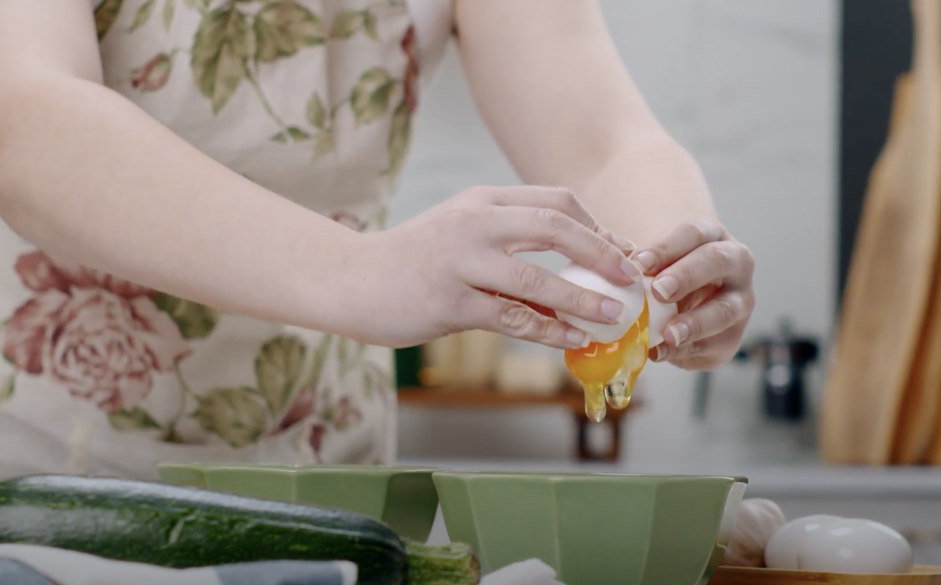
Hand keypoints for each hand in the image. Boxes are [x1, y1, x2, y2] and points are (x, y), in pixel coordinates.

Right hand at [352, 186, 640, 348]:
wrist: (350, 279)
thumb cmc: (412, 260)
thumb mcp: (459, 232)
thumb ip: (506, 240)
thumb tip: (568, 272)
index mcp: (482, 202)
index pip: (554, 202)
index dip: (594, 226)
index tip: (618, 251)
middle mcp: (474, 223)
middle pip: (554, 227)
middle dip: (601, 252)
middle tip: (632, 276)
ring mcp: (460, 262)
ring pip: (536, 278)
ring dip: (583, 297)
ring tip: (615, 313)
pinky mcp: (448, 303)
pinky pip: (511, 318)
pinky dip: (549, 329)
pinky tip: (573, 338)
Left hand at [633, 221, 754, 369]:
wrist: (680, 314)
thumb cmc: (662, 278)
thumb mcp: (650, 265)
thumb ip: (635, 262)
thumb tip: (618, 259)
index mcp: (711, 237)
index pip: (692, 233)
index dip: (666, 248)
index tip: (640, 263)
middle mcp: (734, 264)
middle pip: (717, 261)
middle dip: (687, 275)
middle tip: (659, 291)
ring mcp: (740, 301)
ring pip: (725, 309)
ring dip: (695, 323)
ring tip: (669, 334)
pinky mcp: (732, 337)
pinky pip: (713, 344)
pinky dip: (686, 351)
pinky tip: (662, 352)